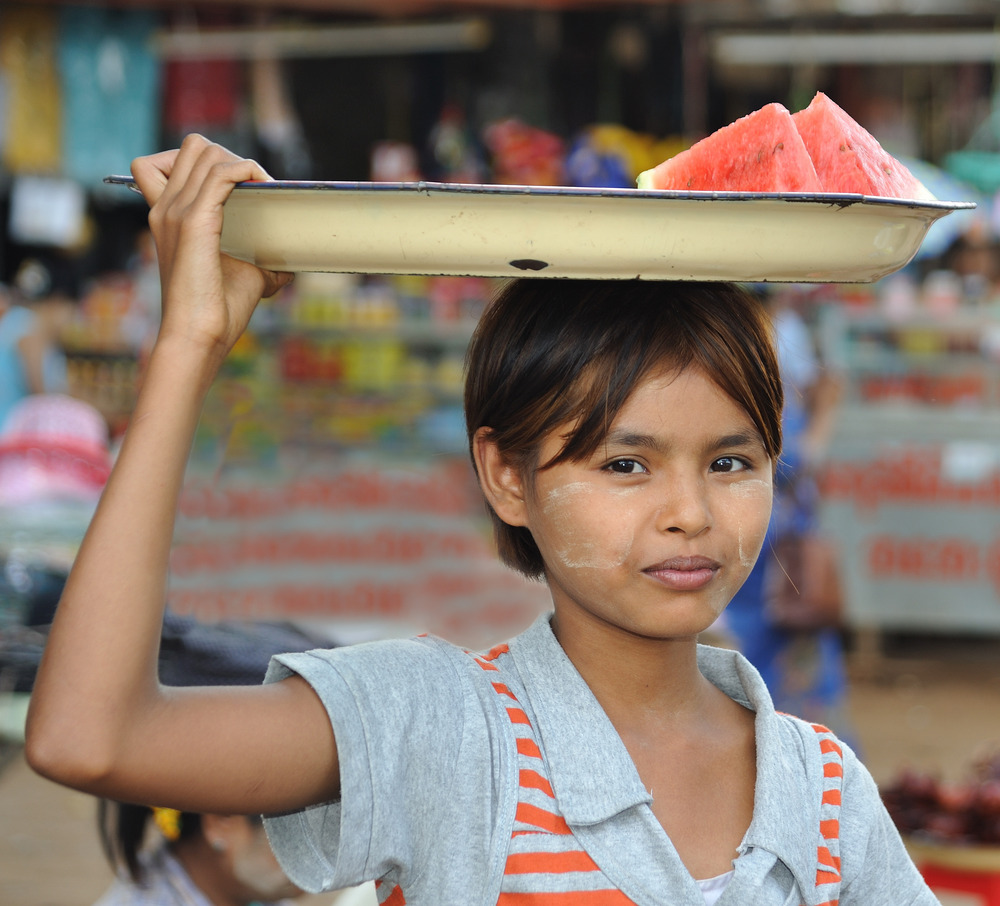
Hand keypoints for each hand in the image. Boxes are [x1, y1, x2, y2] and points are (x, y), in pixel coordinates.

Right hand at [131, 134, 293, 359]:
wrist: (197, 337)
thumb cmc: (216, 312)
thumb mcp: (240, 276)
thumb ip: (257, 260)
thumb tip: (287, 261)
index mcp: (167, 218)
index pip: (162, 162)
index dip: (203, 163)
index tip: (235, 188)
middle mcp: (165, 208)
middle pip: (192, 147)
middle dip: (230, 157)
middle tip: (254, 189)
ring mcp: (176, 212)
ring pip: (206, 151)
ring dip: (242, 163)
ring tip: (264, 190)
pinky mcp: (194, 221)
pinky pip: (222, 172)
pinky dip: (248, 172)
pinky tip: (265, 191)